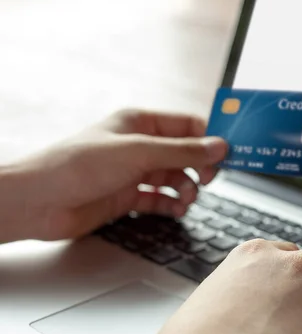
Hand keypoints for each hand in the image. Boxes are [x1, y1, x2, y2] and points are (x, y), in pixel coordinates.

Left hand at [1, 108, 226, 241]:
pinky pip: (159, 199)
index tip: (231, 152)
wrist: (37, 202)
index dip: (211, 137)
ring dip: (187, 188)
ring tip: (188, 198)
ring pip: (175, 178)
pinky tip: (176, 210)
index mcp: (141, 123)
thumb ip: (182, 152)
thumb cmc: (76, 166)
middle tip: (210, 179)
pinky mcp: (126, 196)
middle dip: (201, 167)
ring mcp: (133, 172)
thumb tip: (219, 146)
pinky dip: (171, 205)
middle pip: (185, 153)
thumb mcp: (138, 153)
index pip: (188, 125)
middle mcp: (139, 146)